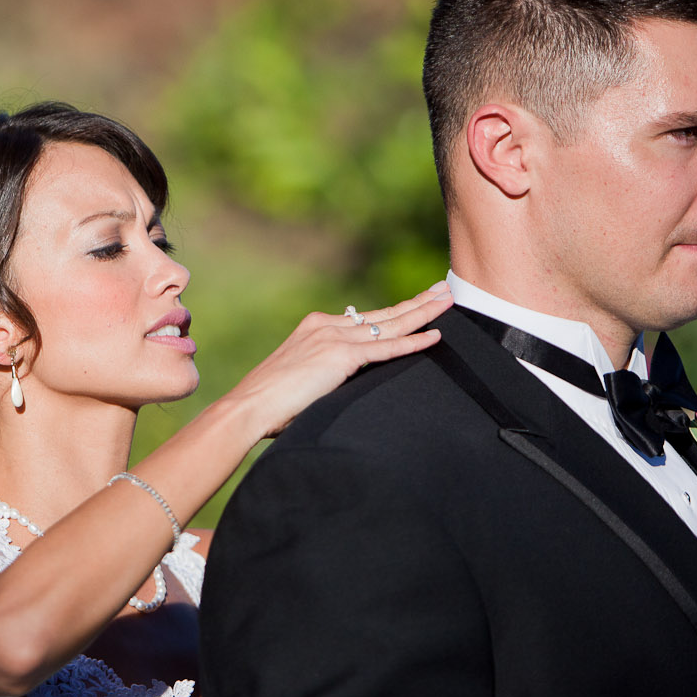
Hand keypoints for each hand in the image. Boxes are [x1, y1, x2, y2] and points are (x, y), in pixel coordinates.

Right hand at [225, 281, 451, 438]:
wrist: (248, 406)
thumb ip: (323, 373)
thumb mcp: (301, 379)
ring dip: (423, 313)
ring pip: (389, 325)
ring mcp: (334, 339)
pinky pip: (386, 348)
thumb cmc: (268, 404)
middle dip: (416, 302)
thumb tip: (340, 384)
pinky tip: (435, 336)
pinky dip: (413, 342)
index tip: (414, 303)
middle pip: (382, 314)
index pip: (364, 319)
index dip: (392, 312)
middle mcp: (326, 326)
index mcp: (315, 328)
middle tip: (443, 290)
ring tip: (448, 300)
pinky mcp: (341, 357)